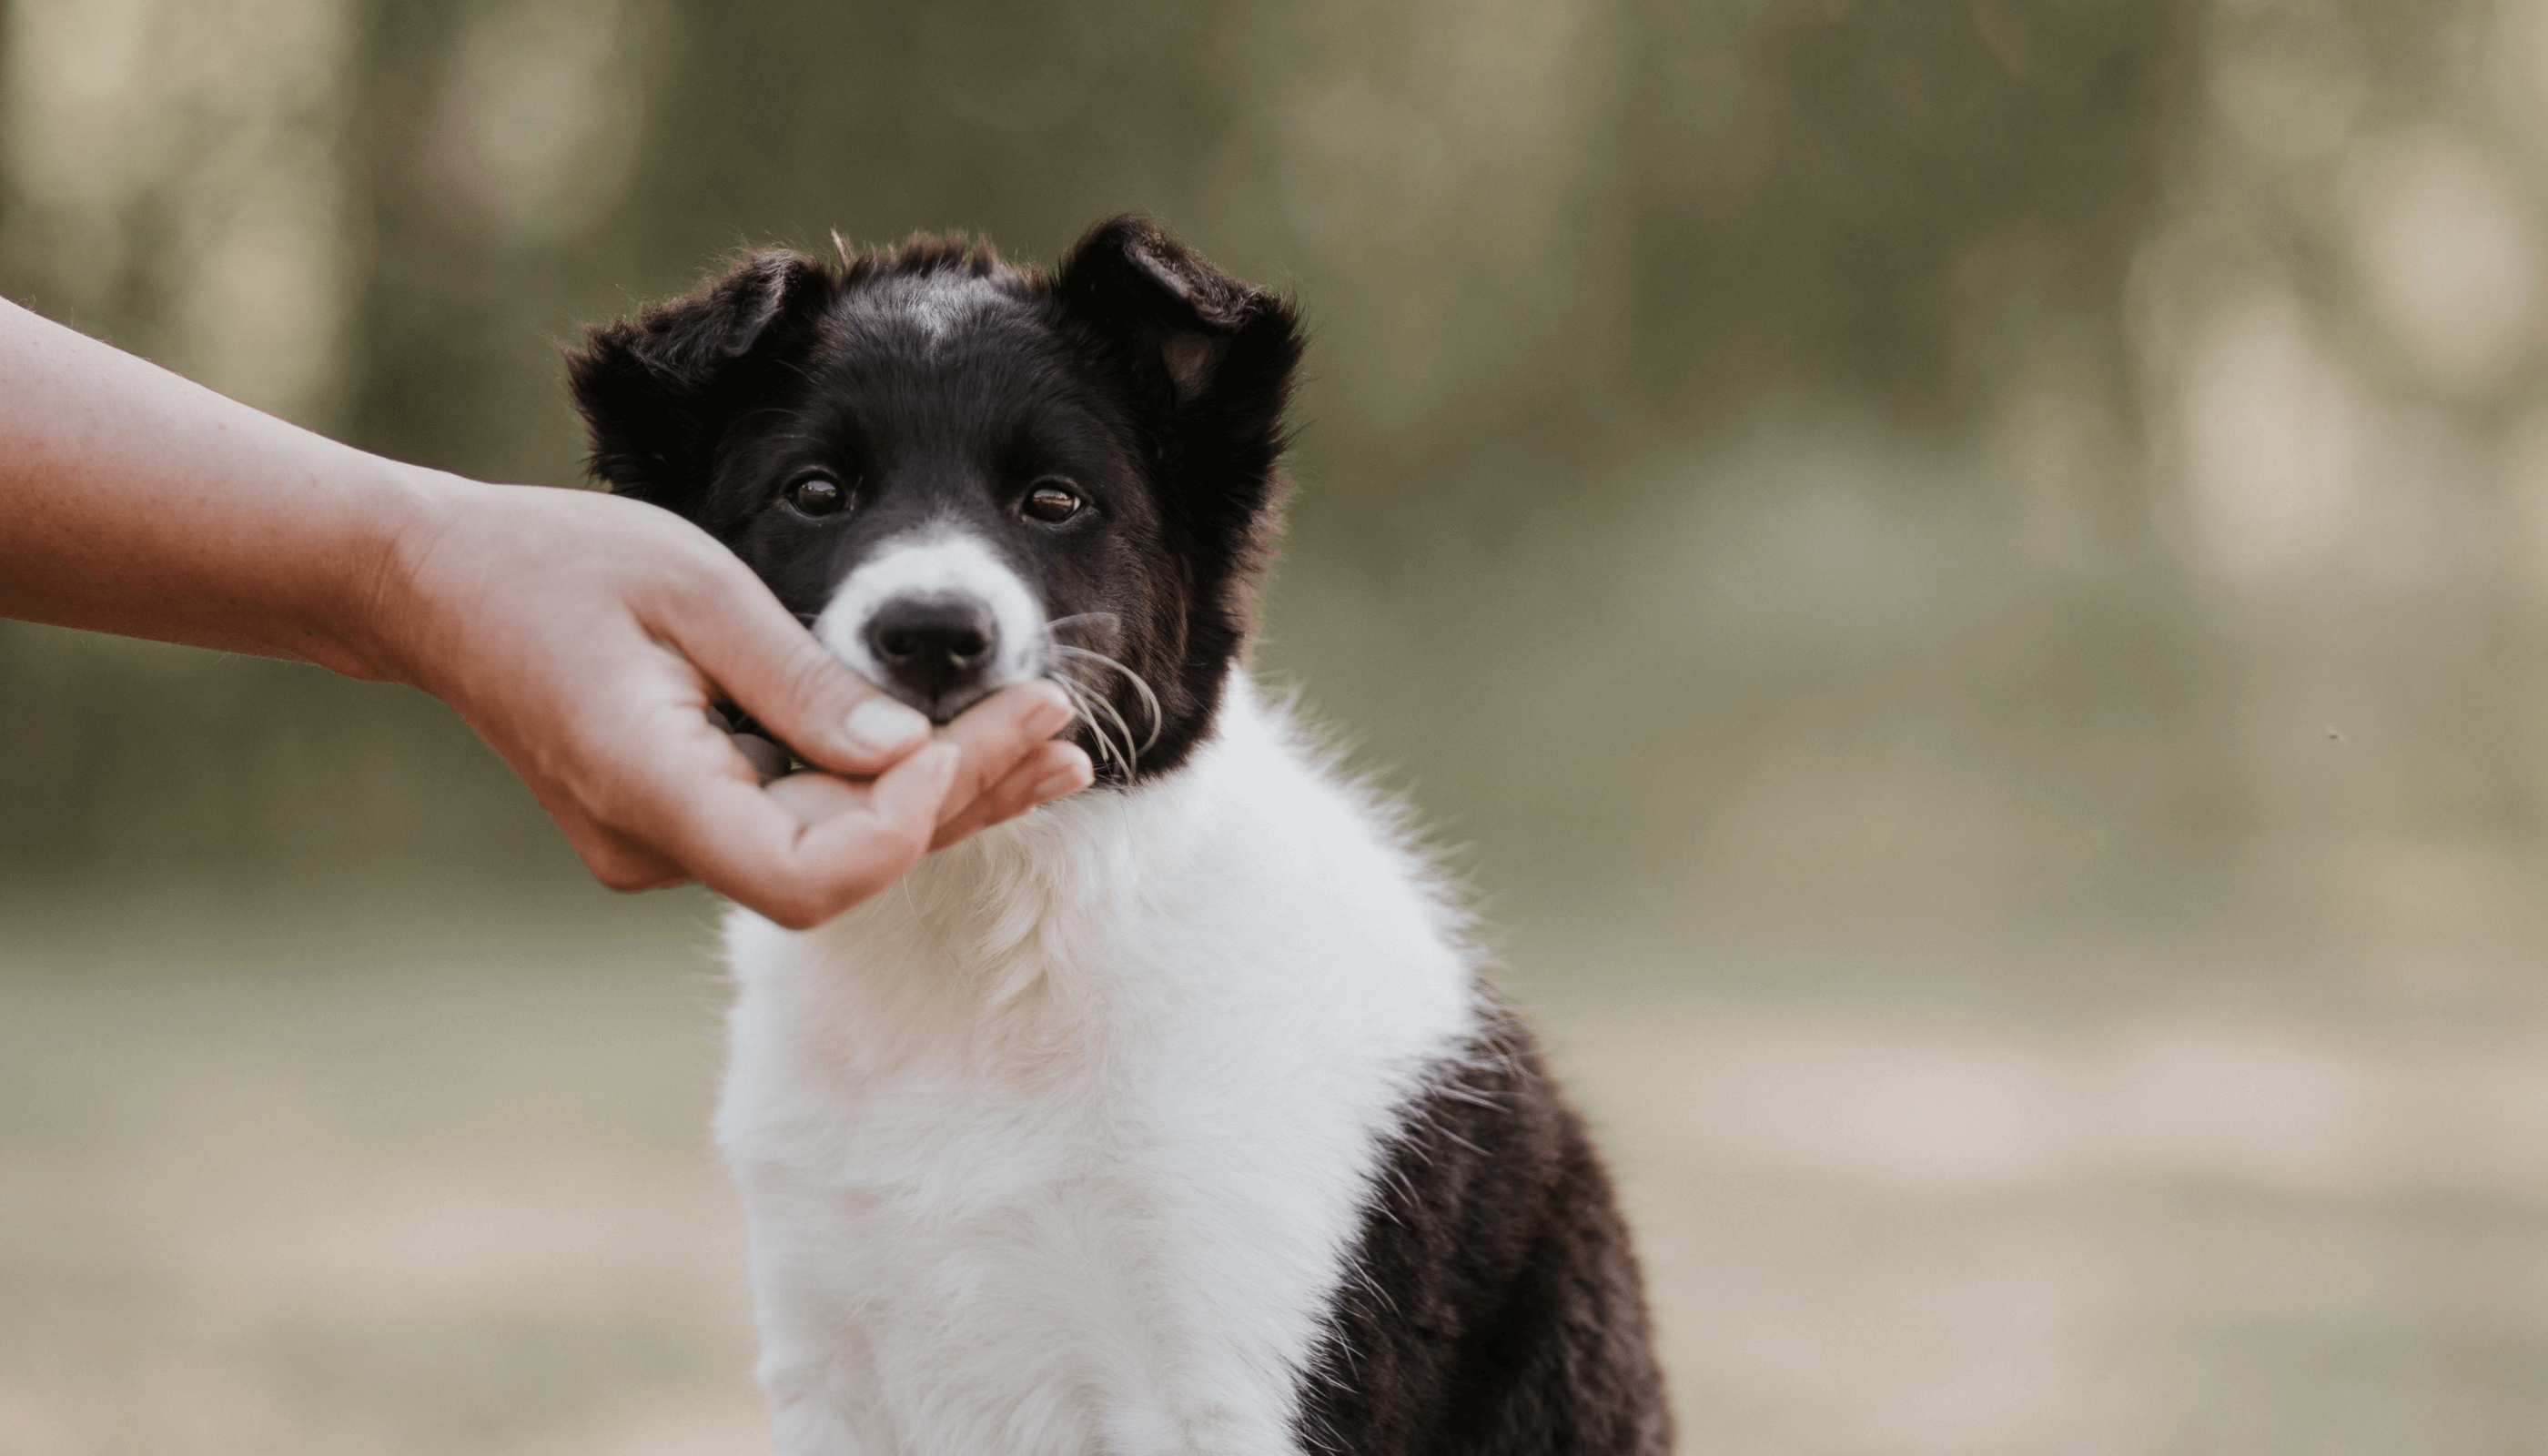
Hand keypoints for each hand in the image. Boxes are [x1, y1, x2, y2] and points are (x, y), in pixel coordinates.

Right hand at [376, 477, 1091, 926]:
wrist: (436, 585)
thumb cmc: (553, 563)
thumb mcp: (691, 587)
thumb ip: (802, 678)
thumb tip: (912, 752)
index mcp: (649, 793)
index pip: (812, 875)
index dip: (911, 822)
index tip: (986, 731)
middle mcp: (657, 846)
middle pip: (843, 867)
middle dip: (962, 795)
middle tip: (1063, 721)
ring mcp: (666, 844)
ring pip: (833, 848)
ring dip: (943, 796)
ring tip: (1055, 743)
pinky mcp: (683, 821)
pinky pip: (802, 820)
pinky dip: (883, 785)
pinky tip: (972, 749)